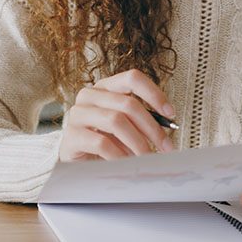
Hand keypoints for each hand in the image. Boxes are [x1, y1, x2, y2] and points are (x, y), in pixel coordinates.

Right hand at [58, 69, 176, 161]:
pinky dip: (120, 155)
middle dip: (152, 127)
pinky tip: (126, 164)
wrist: (78, 162)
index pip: (132, 78)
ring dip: (137, 142)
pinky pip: (101, 143)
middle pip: (127, 103)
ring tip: (146, 157)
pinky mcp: (71, 136)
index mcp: (105, 87)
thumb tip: (168, 127)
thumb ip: (142, 122)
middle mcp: (89, 95)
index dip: (154, 94)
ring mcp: (78, 114)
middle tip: (165, 147)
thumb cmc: (105, 140)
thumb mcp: (126, 126)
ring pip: (115, 121)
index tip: (171, 113)